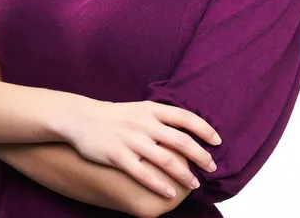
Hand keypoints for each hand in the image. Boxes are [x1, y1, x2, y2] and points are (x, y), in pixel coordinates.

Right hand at [62, 97, 221, 198]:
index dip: (204, 130)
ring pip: (165, 159)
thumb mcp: (141, 108)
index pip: (185, 118)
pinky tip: (171, 192)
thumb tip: (189, 129)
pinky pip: (143, 173)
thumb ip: (162, 117)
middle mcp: (144, 123)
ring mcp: (131, 140)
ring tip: (195, 184)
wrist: (82, 118)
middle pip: (181, 141)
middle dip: (200, 156)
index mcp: (151, 109)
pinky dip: (160, 184)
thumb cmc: (116, 116)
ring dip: (184, 173)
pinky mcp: (117, 155)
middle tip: (211, 168)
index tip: (217, 142)